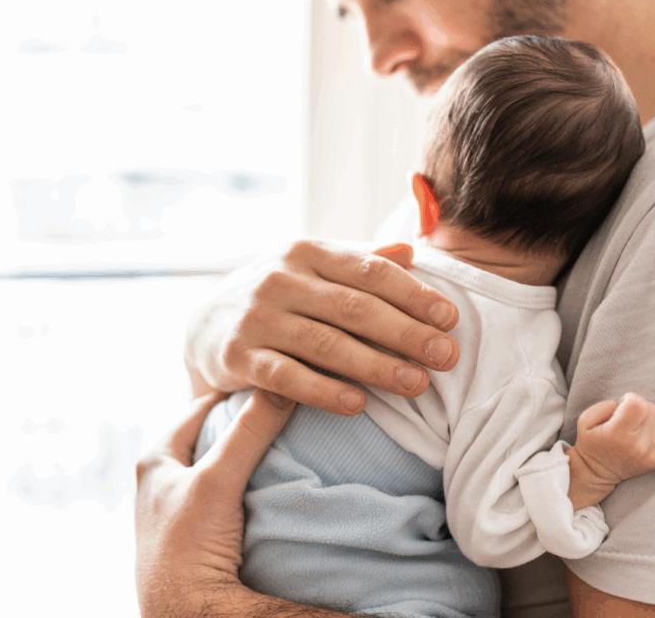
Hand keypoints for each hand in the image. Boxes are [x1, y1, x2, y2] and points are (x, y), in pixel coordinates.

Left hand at [134, 390, 296, 616]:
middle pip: (212, 434)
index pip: (200, 407)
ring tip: (284, 441)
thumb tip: (283, 387)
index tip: (271, 381)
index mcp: (155, 458)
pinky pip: (230, 493)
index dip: (234, 392)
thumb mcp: (216, 480)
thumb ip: (248, 433)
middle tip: (284, 409)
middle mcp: (163, 479)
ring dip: (248, 455)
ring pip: (222, 464)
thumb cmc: (188, 544)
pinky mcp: (200, 531)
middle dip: (244, 422)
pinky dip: (250, 483)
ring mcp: (182, 506)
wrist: (187, 611)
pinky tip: (272, 482)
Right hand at [184, 240, 459, 414]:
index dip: (413, 295)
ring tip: (417, 385)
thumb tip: (411, 250)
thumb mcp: (312, 269)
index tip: (450, 319)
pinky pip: (286, 376)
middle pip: (354, 308)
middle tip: (447, 356)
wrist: (205, 325)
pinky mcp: (237, 356)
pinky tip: (357, 405)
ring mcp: (256, 318)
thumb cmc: (278, 298)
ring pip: (325, 344)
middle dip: (406, 333)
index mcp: (306, 252)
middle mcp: (279, 279)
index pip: (369, 271)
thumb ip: (359, 261)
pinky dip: (323, 391)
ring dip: (376, 366)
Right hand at [568, 393, 654, 508]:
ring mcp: (653, 455)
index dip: (629, 399)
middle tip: (628, 418)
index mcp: (617, 434)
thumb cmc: (591, 442)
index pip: (637, 404)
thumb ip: (605, 406)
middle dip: (640, 408)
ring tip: (641, 426)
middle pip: (652, 409)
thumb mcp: (585, 420)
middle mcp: (639, 446)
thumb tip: (627, 404)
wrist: (596, 472)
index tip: (622, 406)